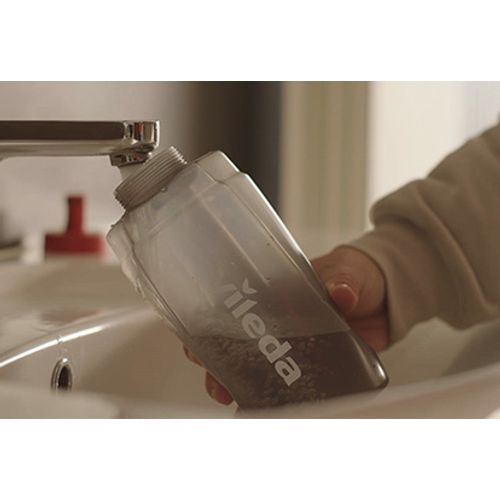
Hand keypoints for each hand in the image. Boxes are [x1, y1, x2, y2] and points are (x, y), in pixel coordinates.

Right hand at [183, 245, 388, 404]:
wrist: (386, 295)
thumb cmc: (357, 274)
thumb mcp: (347, 271)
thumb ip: (342, 280)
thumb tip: (341, 293)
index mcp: (276, 292)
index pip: (232, 305)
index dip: (208, 322)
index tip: (196, 338)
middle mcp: (276, 320)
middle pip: (235, 341)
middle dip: (217, 361)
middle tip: (214, 379)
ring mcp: (292, 343)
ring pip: (256, 365)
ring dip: (241, 383)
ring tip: (233, 399)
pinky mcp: (312, 362)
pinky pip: (288, 381)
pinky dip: (276, 395)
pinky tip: (268, 407)